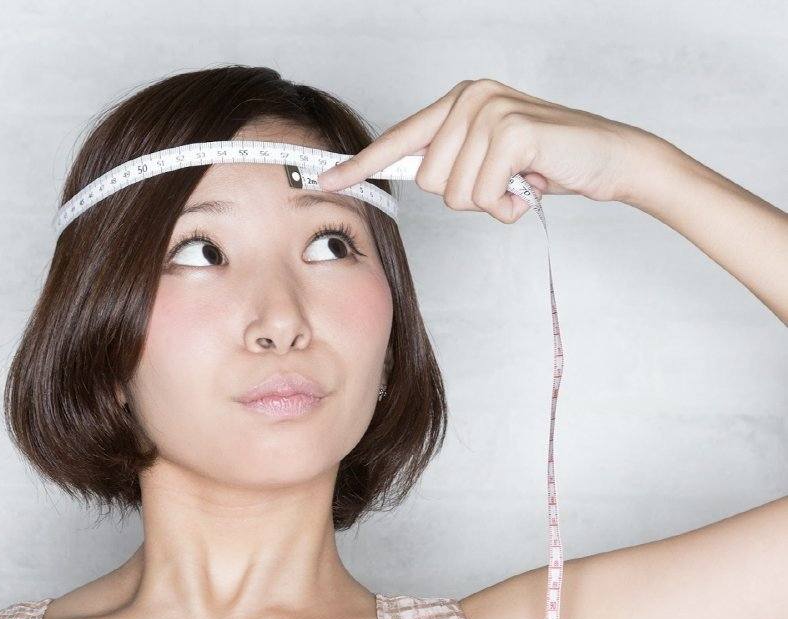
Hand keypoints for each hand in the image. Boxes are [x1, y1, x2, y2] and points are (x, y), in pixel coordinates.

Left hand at [317, 78, 647, 222]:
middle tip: (502, 180)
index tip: (323, 180)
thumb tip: (411, 178)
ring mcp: (491, 110)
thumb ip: (449, 162)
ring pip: (453, 194)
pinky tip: (530, 186)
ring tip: (518, 181)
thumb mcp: (488, 160)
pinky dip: (507, 206)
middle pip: (427, 181)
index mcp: (458, 102)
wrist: (608, 159)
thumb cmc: (545, 163)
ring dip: (488, 202)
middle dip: (465, 196)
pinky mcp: (512, 130)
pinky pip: (481, 196)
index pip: (398, 140)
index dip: (359, 165)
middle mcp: (470, 98)